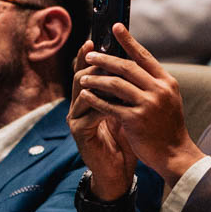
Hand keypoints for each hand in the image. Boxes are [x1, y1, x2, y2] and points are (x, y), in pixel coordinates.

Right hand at [68, 39, 135, 197]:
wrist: (118, 171)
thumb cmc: (124, 140)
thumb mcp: (125, 110)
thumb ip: (124, 91)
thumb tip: (135, 65)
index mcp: (89, 98)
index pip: (86, 71)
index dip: (88, 55)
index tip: (96, 39)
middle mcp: (78, 106)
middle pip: (81, 77)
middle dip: (95, 65)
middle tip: (106, 54)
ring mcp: (76, 119)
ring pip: (84, 93)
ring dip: (101, 84)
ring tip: (115, 76)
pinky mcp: (79, 132)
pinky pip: (89, 113)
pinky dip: (103, 105)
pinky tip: (116, 101)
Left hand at [70, 29, 202, 189]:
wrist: (175, 154)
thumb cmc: (167, 127)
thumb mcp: (167, 99)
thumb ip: (152, 83)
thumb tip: (130, 65)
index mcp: (166, 82)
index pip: (144, 56)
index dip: (128, 40)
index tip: (115, 27)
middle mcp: (158, 90)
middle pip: (126, 67)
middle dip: (104, 60)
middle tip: (89, 56)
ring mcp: (147, 105)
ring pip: (115, 84)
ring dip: (96, 79)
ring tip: (82, 78)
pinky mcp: (135, 120)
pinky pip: (110, 106)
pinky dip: (95, 99)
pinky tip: (85, 96)